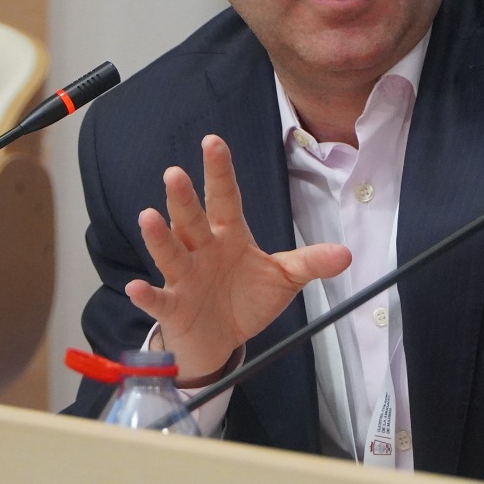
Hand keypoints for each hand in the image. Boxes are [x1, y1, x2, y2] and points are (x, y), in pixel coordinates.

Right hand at [126, 134, 351, 382]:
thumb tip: (346, 254)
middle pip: (192, 220)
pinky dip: (147, 295)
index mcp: (228, 236)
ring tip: (149, 217)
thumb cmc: (246, 300)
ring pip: (171, 253)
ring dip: (159, 237)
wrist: (222, 341)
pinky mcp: (174, 308)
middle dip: (184, 198)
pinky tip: (136, 287)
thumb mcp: (283, 278)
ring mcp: (184, 278)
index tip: (213, 142)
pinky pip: (159, 300)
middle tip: (175, 173)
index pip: (224, 198)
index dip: (219, 171)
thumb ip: (310, 262)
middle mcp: (202, 250)